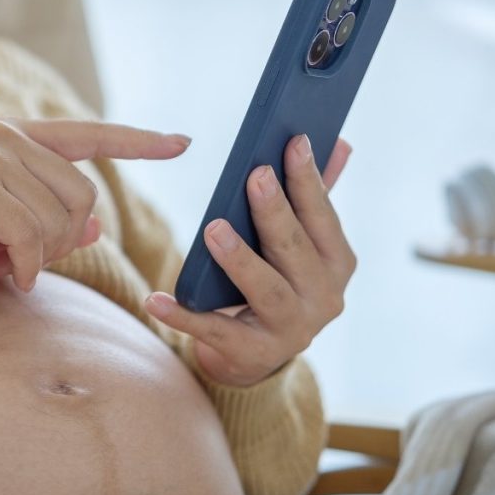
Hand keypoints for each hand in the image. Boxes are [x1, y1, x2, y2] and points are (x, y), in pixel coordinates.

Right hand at [0, 118, 191, 292]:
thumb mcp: (4, 235)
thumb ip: (48, 222)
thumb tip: (95, 223)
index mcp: (13, 139)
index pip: (90, 134)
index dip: (139, 141)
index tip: (183, 142)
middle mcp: (2, 136)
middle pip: (83, 191)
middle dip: (66, 237)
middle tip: (29, 261)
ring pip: (60, 215)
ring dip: (42, 254)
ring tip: (6, 265)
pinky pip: (30, 234)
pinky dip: (25, 264)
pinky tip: (2, 275)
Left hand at [145, 135, 355, 386]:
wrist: (256, 352)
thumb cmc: (277, 281)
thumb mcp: (299, 245)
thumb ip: (315, 198)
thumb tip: (339, 142)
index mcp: (337, 263)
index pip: (323, 216)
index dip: (309, 180)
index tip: (294, 141)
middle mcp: (323, 298)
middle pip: (295, 249)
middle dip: (276, 211)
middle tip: (255, 176)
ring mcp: (291, 329)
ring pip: (266, 290)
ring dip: (240, 259)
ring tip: (213, 229)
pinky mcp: (251, 352)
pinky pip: (213, 330)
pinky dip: (183, 316)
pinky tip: (156, 299)